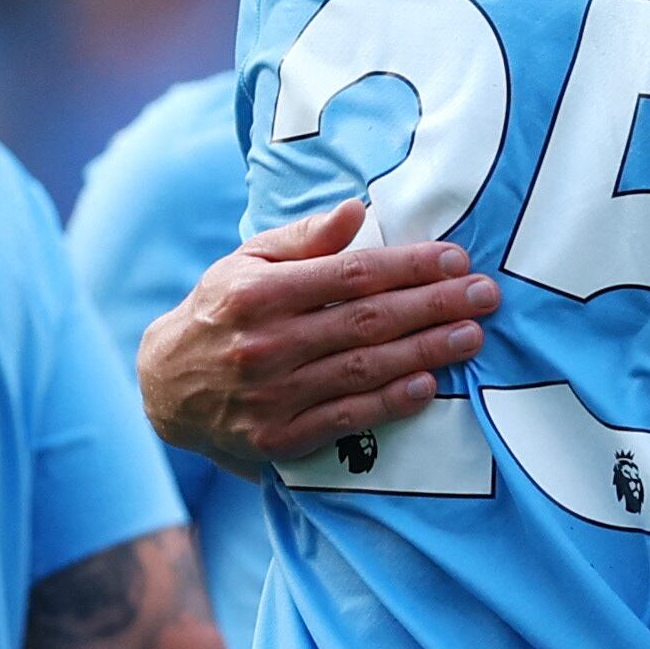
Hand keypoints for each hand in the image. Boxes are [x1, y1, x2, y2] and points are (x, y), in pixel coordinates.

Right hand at [136, 198, 498, 466]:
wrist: (163, 389)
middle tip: (486, 295)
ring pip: (364, 369)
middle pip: (367, 321)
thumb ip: (304, 238)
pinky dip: (391, 402)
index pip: (351, 275)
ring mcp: (272, 395)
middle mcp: (264, 344)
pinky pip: (346, 418)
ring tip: (472, 335)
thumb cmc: (219, 312)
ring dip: (426, 351)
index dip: (409, 266)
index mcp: (258, 293)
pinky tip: (429, 385)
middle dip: (434, 306)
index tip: (456, 259)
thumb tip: (356, 210)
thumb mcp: (247, 262)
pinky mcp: (278, 438)